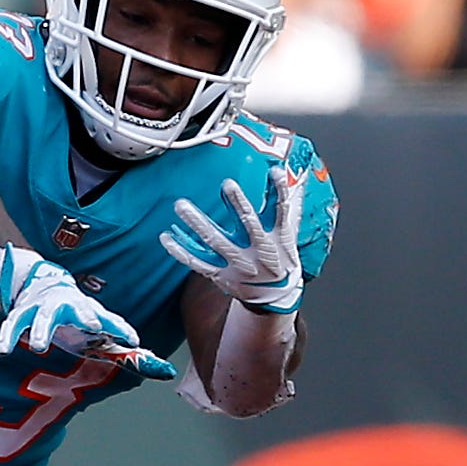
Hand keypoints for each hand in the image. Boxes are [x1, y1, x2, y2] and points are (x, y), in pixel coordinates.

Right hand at [0, 247, 176, 380]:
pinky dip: (8, 336)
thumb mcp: (99, 323)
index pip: (107, 318)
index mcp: (88, 309)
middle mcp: (67, 305)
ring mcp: (43, 307)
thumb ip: (124, 345)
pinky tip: (4, 350)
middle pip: (76, 310)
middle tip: (91, 326)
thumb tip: (165, 369)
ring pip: (42, 317)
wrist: (42, 283)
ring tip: (36, 347)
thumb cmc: (78, 312)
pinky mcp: (22, 313)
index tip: (132, 338)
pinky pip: (13, 325)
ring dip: (39, 330)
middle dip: (83, 317)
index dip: (119, 327)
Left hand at [161, 170, 304, 314]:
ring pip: (216, 241)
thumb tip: (300, 177)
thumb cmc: (281, 256)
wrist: (275, 294)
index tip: (276, 171)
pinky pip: (197, 262)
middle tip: (228, 183)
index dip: (280, 191)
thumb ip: (292, 204)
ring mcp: (237, 262)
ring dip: (197, 223)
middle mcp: (258, 249)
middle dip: (239, 204)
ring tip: (181, 205)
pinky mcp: (221, 272)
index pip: (282, 211)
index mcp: (278, 237)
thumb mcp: (290, 231)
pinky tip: (167, 237)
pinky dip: (181, 250)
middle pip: (248, 224)